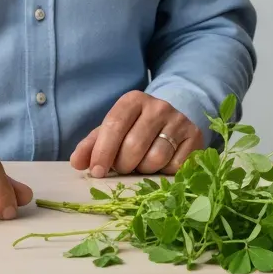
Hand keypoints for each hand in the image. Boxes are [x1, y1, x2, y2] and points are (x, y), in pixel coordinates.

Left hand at [70, 91, 202, 177]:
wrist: (173, 118)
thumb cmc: (135, 128)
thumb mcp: (113, 131)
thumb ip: (92, 145)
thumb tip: (77, 162)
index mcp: (133, 100)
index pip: (114, 125)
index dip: (103, 151)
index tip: (96, 171)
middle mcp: (158, 106)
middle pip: (134, 146)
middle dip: (123, 164)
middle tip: (123, 168)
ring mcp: (179, 120)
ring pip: (156, 158)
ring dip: (144, 170)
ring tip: (142, 164)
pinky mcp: (195, 137)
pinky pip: (175, 165)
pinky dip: (165, 172)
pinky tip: (162, 164)